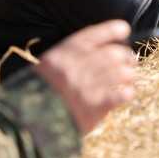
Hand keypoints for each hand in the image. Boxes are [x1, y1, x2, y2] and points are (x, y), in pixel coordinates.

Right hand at [32, 20, 136, 134]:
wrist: (28, 127)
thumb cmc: (37, 96)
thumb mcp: (45, 68)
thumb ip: (66, 57)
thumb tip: (95, 45)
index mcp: (60, 56)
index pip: (92, 35)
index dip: (111, 30)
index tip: (124, 30)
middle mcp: (74, 69)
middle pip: (112, 53)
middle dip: (125, 55)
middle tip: (129, 60)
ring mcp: (85, 89)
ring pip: (120, 73)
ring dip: (129, 74)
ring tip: (129, 76)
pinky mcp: (94, 109)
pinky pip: (121, 95)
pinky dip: (128, 92)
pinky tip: (127, 94)